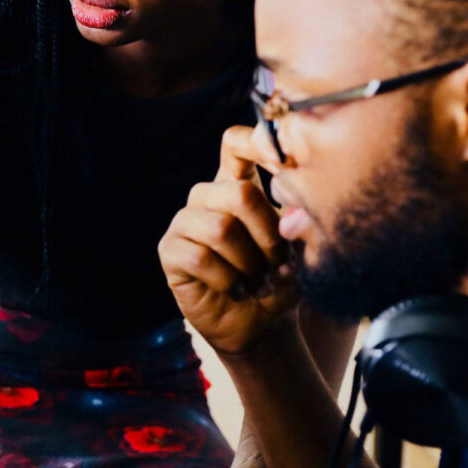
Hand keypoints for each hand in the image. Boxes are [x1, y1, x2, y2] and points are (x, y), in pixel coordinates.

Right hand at [158, 125, 299, 354]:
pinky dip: (229, 280)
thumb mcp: (297, 248)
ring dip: (250, 263)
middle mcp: (207, 196)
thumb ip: (296, 222)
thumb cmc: (280, 279)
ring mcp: (185, 221)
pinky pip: (200, 257)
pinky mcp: (170, 250)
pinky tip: (237, 290)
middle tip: (278, 263)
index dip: (255, 142)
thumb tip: (292, 212)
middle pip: (239, 193)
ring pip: (221, 229)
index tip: (282, 163)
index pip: (235, 143)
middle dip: (269, 235)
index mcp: (237, 184)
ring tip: (259, 281)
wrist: (261, 325)